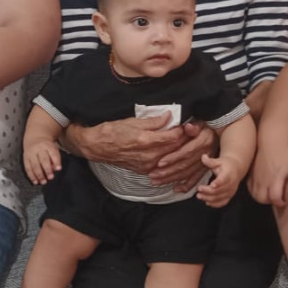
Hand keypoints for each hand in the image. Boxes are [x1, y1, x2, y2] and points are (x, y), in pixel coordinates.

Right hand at [24, 139, 61, 183]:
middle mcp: (39, 149)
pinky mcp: (25, 158)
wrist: (35, 137)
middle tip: (51, 177)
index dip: (56, 161)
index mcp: (48, 146)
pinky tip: (35, 181)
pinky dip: (31, 176)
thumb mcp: (53, 148)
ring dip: (39, 175)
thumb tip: (55, 169)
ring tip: (43, 182)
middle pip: (43, 160)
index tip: (59, 168)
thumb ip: (55, 159)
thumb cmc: (46, 146)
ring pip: (35, 165)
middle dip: (47, 170)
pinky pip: (28, 168)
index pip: (53, 154)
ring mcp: (31, 153)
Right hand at [67, 112, 185, 172]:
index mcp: (146, 141)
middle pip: (175, 149)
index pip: (174, 137)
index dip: (183, 130)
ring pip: (170, 158)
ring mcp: (147, 165)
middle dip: (184, 139)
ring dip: (178, 149)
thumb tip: (169, 117)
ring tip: (183, 140)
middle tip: (190, 131)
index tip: (187, 123)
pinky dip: (169, 158)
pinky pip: (162, 165)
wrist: (98, 147)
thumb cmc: (113, 131)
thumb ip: (154, 121)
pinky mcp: (144, 171)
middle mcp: (149, 156)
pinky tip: (171, 151)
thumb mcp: (133, 121)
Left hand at [149, 122, 216, 190]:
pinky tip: (176, 189)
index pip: (186, 152)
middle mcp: (205, 154)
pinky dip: (186, 185)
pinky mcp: (205, 169)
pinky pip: (196, 179)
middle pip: (184, 165)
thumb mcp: (200, 122)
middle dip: (168, 172)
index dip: (173, 158)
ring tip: (157, 181)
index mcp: (203, 141)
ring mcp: (205, 163)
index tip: (160, 163)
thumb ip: (193, 126)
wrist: (217, 133)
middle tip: (153, 175)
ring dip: (172, 179)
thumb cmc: (204, 127)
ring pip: (187, 173)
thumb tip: (188, 127)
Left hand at [196, 154, 243, 207]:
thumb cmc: (226, 164)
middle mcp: (231, 184)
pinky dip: (215, 204)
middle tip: (199, 189)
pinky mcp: (229, 196)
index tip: (211, 185)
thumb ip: (210, 161)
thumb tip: (203, 157)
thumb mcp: (218, 161)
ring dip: (209, 198)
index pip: (223, 179)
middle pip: (219, 190)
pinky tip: (207, 202)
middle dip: (208, 191)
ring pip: (219, 198)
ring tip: (199, 196)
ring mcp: (231, 191)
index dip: (218, 183)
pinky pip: (223, 202)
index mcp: (228, 174)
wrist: (236, 169)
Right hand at [249, 150, 287, 206]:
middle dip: (269, 202)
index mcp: (275, 179)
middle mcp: (264, 180)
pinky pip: (250, 188)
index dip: (280, 202)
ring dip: (261, 197)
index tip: (285, 201)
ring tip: (270, 194)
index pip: (274, 197)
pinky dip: (255, 191)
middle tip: (276, 198)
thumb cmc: (285, 155)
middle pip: (262, 199)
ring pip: (254, 195)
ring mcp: (256, 177)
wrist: (271, 142)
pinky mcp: (251, 174)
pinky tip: (263, 188)